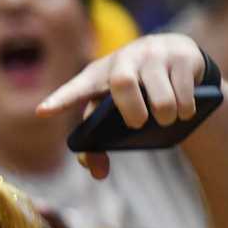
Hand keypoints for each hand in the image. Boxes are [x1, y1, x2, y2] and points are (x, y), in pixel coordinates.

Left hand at [33, 32, 208, 179]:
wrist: (178, 56)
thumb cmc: (136, 91)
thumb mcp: (115, 110)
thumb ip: (100, 141)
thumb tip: (97, 173)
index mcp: (98, 75)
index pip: (76, 89)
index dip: (60, 101)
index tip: (42, 112)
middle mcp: (123, 59)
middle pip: (122, 84)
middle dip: (132, 110)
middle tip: (138, 123)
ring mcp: (153, 53)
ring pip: (159, 94)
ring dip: (166, 114)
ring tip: (167, 118)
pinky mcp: (182, 54)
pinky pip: (184, 87)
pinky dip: (186, 107)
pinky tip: (186, 109)